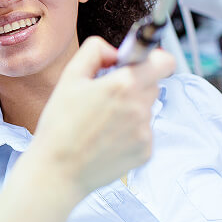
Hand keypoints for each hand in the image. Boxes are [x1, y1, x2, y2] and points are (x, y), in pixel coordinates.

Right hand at [31, 36, 174, 195]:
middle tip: (106, 96)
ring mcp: (145, 132)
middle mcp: (140, 107)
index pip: (163, 61)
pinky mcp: (145, 152)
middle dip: (134, 85)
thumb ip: (94, 52)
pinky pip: (143, 132)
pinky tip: (105, 139)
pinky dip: (128, 132)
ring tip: (100, 122)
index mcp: (123, 84)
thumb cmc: (59, 125)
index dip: (152, 58)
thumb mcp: (69, 77)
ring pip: (146, 109)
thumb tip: (114, 51)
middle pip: (152, 84)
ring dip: (130, 109)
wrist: (58, 170)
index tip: (138, 64)